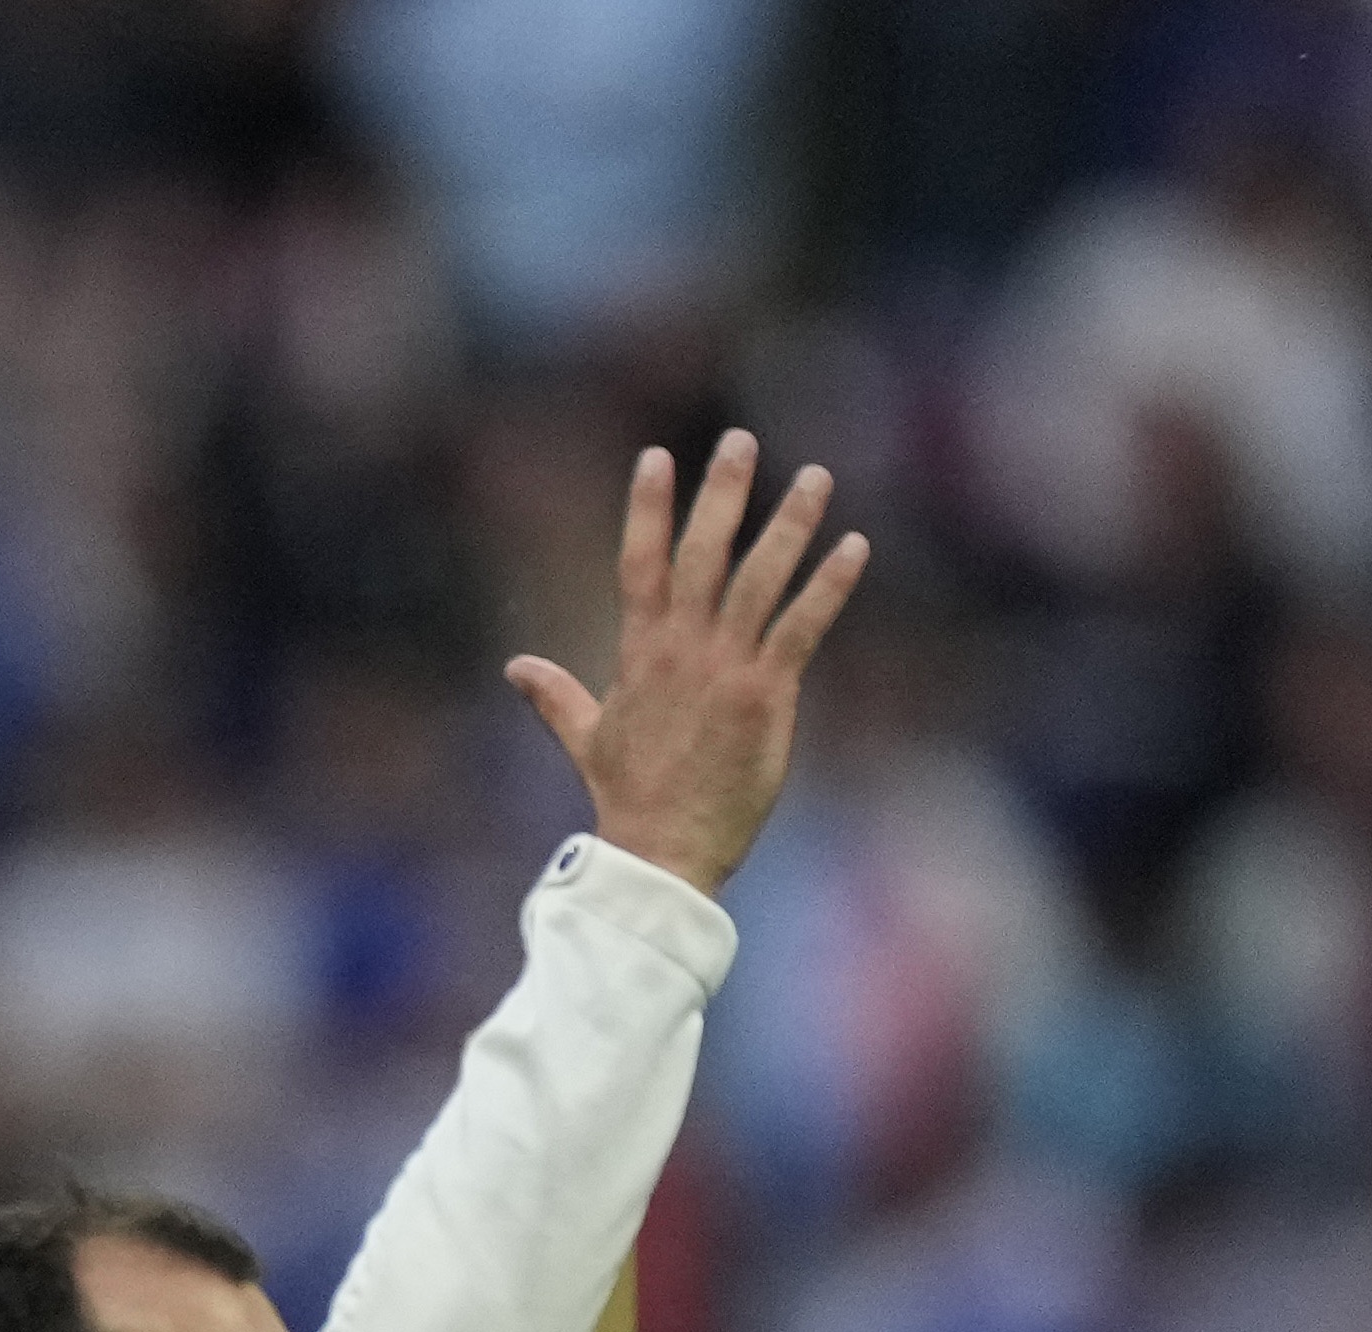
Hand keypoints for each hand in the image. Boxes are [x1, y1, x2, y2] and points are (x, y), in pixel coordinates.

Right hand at [505, 431, 868, 897]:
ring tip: (815, 477)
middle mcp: (681, 650)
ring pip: (759, 579)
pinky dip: (829, 585)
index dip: (648, 508)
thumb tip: (517, 669)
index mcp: (640, 654)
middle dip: (722, 493)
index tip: (658, 456)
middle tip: (741, 439)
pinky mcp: (765, 695)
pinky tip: (854, 546)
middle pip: (703, 553)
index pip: (641, 563)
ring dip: (789, 524)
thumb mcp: (588, 739)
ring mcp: (725, 669)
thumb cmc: (627, 801)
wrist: (661, 853)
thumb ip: (557, 696)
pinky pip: (801, 626)